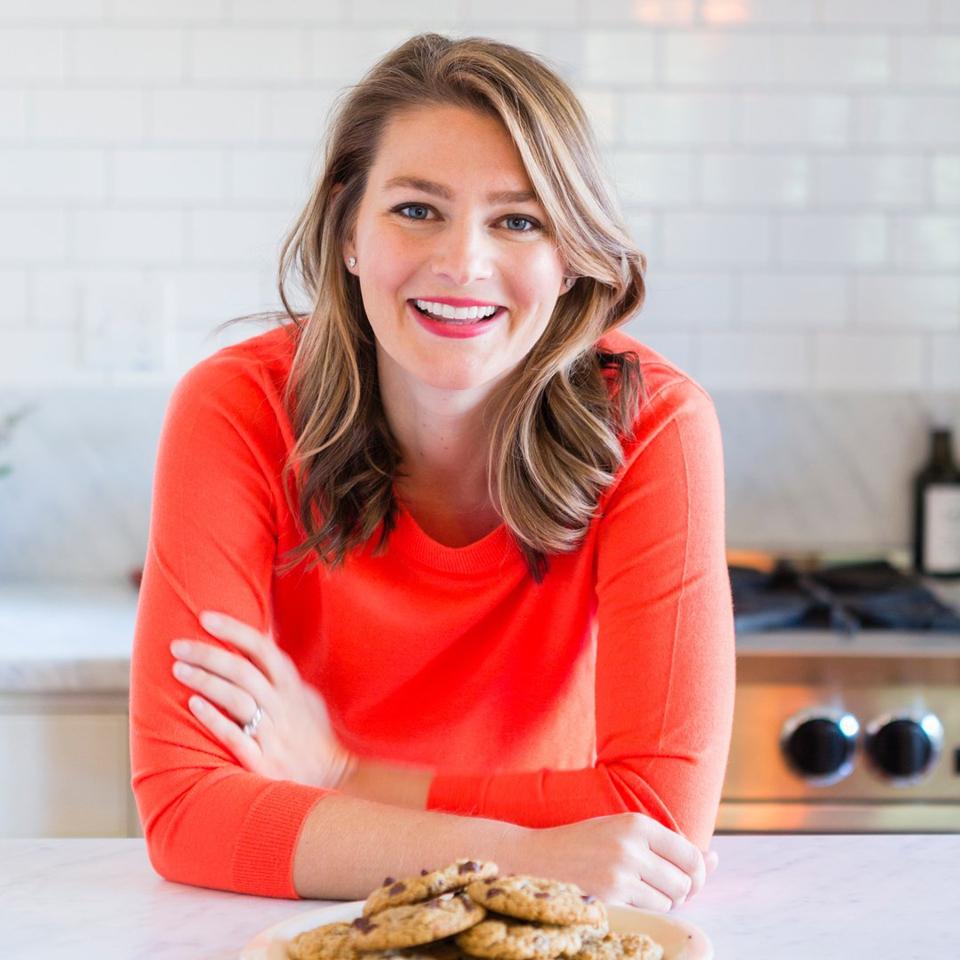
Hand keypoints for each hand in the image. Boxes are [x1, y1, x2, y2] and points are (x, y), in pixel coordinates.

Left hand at [170, 610, 355, 788]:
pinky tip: (194, 706)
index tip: (205, 617)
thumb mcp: (306, 698)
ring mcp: (274, 733)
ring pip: (238, 700)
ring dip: (206, 682)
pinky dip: (215, 720)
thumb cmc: (315, 735)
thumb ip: (281, 675)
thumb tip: (259, 644)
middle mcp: (283, 706)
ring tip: (179, 669)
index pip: (262, 648)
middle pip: (243, 671)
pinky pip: (238, 737)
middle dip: (208, 655)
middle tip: (178, 646)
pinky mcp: (265, 762)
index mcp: (292, 686)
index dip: (234, 630)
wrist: (337, 777)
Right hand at [520, 812, 714, 911]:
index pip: (691, 855)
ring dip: (660, 901)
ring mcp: (621, 871)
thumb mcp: (624, 832)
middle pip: (684, 882)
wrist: (535, 857)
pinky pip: (650, 911)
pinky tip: (623, 898)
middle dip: (678, 891)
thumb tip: (716, 858)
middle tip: (656, 886)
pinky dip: (645, 910)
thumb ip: (669, 846)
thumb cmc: (585, 845)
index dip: (696, 874)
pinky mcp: (611, 895)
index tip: (684, 879)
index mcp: (636, 822)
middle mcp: (631, 844)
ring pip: (670, 899)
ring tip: (635, 889)